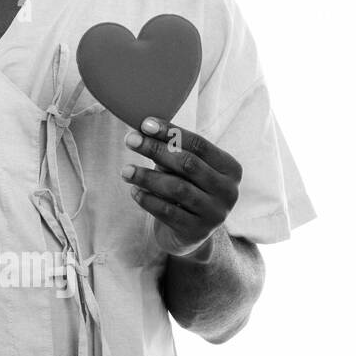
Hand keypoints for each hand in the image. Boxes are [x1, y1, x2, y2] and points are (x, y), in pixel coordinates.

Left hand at [121, 116, 242, 257]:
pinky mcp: (197, 231)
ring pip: (177, 188)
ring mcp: (215, 213)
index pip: (199, 144)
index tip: (145, 124)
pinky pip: (168, 211)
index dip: (171, 132)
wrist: (190, 232)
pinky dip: (147, 199)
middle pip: (188, 164)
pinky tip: (134, 191)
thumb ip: (172, 149)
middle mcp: (228, 191)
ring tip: (125, 170)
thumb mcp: (184, 168)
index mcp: (230, 168)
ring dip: (147, 176)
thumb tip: (143, 128)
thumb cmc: (185, 187)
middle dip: (155, 149)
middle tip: (129, 140)